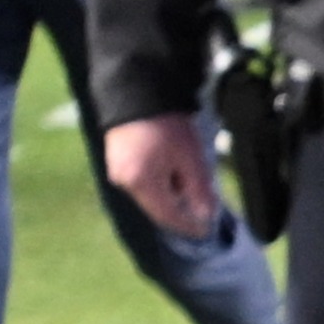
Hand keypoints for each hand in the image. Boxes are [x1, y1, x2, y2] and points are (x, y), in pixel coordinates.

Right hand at [102, 112, 221, 239]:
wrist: (138, 92)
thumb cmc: (168, 124)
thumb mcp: (191, 158)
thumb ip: (199, 190)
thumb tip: (206, 216)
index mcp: (140, 183)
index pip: (167, 216)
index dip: (188, 226)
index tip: (206, 231)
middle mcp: (123, 182)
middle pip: (157, 207)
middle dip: (181, 208)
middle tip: (203, 200)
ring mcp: (116, 171)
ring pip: (150, 195)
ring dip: (171, 193)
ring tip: (189, 174)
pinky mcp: (116, 161)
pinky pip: (141, 182)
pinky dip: (160, 182)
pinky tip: (174, 168)